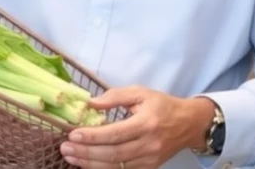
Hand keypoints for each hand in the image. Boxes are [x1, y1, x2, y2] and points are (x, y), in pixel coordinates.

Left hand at [60, 86, 214, 168]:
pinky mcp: (149, 168)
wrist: (189, 124)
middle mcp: (148, 145)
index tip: (73, 133)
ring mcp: (149, 160)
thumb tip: (90, 103)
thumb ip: (115, 96)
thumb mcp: (140, 92)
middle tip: (65, 147)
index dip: (92, 136)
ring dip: (90, 163)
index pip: (115, 133)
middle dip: (86, 152)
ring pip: (116, 166)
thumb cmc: (162, 105)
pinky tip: (86, 164)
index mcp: (146, 123)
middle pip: (113, 154)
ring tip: (71, 156)